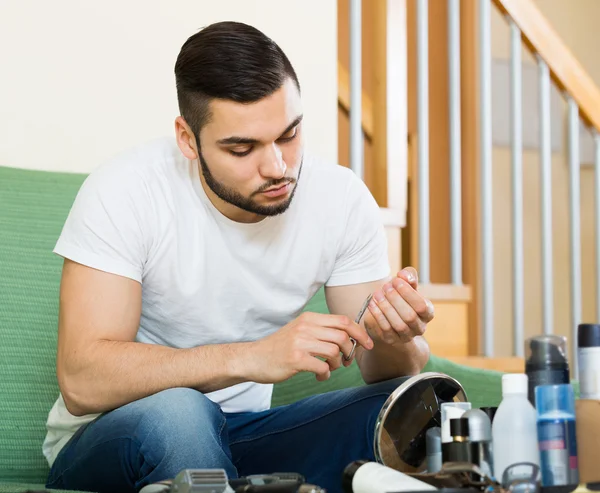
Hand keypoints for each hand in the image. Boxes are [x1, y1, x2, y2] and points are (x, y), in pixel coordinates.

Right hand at [247, 312, 373, 382]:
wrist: (253, 358)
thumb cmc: (280, 348)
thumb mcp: (300, 331)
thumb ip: (322, 332)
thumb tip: (350, 340)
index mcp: (309, 318)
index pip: (343, 320)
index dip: (359, 332)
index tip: (367, 344)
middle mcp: (305, 327)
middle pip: (342, 336)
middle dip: (350, 351)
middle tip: (345, 362)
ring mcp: (300, 342)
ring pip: (334, 352)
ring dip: (337, 365)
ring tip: (329, 369)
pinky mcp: (295, 359)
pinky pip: (322, 367)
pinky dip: (325, 374)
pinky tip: (319, 375)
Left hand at [365, 267, 433, 344]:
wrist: (390, 315)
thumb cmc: (401, 296)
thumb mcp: (407, 284)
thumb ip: (409, 276)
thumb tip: (403, 275)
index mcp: (428, 313)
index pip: (422, 306)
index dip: (408, 293)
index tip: (395, 280)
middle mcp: (420, 327)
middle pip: (410, 316)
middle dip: (395, 300)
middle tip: (385, 287)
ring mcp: (406, 335)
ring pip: (398, 325)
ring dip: (386, 308)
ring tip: (377, 294)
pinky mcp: (392, 339)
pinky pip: (385, 329)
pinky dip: (378, 316)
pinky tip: (372, 303)